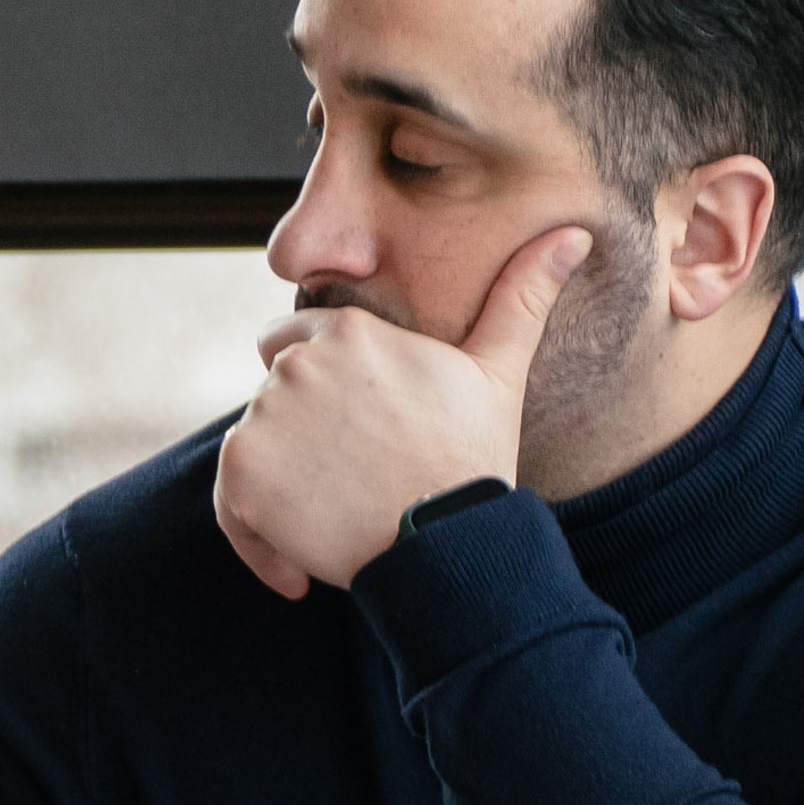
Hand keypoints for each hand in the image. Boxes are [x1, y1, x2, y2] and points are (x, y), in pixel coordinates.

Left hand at [214, 225, 590, 596]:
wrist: (446, 544)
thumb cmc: (474, 462)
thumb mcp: (499, 374)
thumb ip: (522, 299)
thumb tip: (573, 234)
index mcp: (348, 331)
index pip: (297, 341)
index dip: (324, 392)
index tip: (357, 435)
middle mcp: (298, 363)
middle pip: (276, 396)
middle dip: (305, 433)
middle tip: (358, 480)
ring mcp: (264, 415)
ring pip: (257, 447)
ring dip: (286, 485)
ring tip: (343, 520)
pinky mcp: (242, 472)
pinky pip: (230, 504)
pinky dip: (257, 539)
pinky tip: (301, 570)